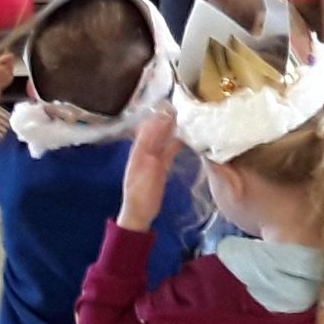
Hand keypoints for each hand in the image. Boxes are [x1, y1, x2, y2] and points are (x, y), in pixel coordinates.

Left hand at [118, 114, 183, 230]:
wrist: (139, 214)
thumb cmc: (140, 199)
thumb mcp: (143, 183)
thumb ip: (149, 166)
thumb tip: (155, 154)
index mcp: (137, 155)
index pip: (146, 133)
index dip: (156, 121)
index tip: (167, 110)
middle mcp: (144, 154)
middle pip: (155, 133)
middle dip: (165, 121)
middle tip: (179, 109)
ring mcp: (153, 159)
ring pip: (163, 140)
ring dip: (172, 130)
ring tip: (185, 119)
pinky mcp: (161, 166)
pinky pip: (169, 151)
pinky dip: (176, 143)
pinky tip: (186, 137)